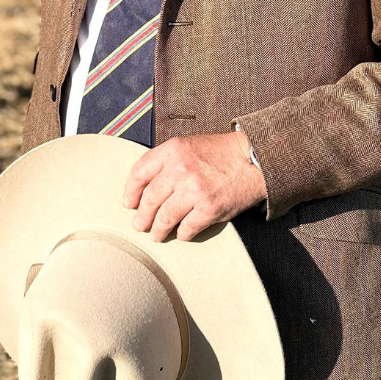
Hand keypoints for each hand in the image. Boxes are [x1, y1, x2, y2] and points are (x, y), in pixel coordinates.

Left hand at [122, 131, 266, 241]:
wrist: (251, 159)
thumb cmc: (218, 153)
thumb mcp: (187, 146)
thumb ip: (166, 161)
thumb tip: (145, 185)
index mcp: (172, 151)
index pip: (139, 172)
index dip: (131, 190)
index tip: (129, 202)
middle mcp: (180, 170)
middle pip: (150, 199)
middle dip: (142, 216)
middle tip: (139, 225)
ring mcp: (194, 191)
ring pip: (165, 217)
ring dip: (157, 230)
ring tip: (155, 235)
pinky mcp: (209, 209)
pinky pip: (187, 228)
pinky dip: (181, 234)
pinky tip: (180, 234)